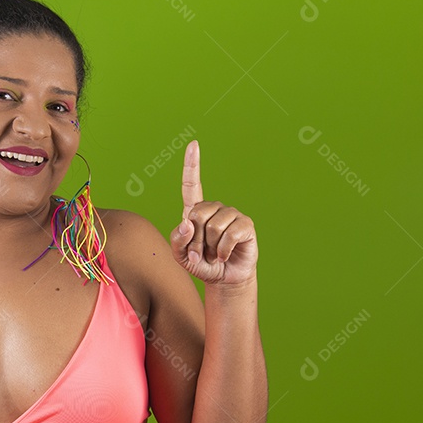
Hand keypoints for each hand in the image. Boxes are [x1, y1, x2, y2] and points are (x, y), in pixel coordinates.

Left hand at [169, 140, 258, 286]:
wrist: (223, 278)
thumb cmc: (201, 264)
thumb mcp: (181, 256)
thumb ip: (177, 240)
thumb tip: (186, 223)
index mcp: (195, 211)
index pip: (191, 185)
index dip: (192, 165)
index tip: (193, 144)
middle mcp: (214, 208)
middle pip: (197, 214)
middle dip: (195, 240)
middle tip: (199, 254)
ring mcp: (231, 215)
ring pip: (214, 226)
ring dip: (209, 247)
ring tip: (213, 255)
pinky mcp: (245, 225)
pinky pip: (230, 234)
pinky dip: (223, 251)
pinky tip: (224, 256)